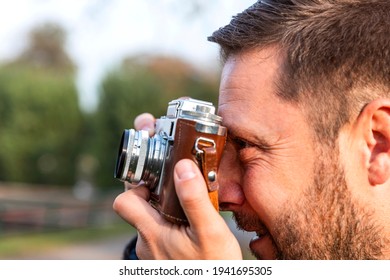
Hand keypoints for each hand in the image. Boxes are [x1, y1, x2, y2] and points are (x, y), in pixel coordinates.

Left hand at [113, 112, 241, 258]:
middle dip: (152, 188)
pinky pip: (160, 230)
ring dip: (164, 205)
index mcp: (153, 232)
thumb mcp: (210, 232)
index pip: (124, 200)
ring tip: (187, 197)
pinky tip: (189, 219)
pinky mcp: (163, 256)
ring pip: (150, 218)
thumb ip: (195, 199)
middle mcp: (148, 241)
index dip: (134, 182)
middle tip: (173, 178)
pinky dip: (170, 220)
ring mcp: (154, 250)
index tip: (154, 172)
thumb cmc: (211, 268)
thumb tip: (182, 166)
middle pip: (137, 205)